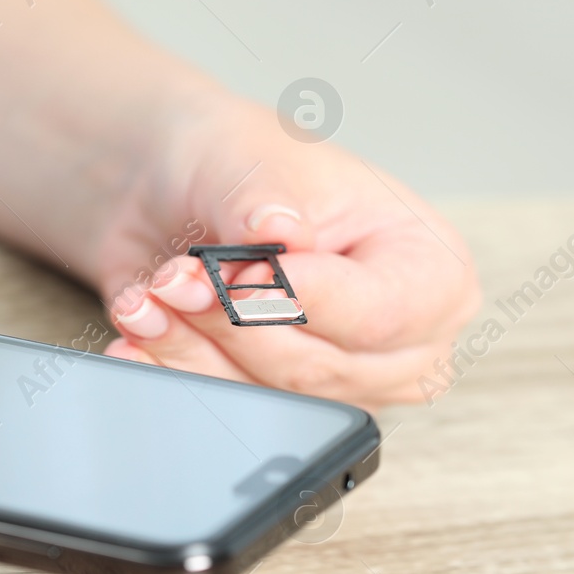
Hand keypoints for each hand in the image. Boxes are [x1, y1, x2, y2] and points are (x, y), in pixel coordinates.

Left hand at [97, 98, 480, 407]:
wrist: (179, 189)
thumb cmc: (244, 166)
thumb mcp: (258, 159)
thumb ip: (266, 200)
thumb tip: (274, 231)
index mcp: (432, 273)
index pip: (377, 316)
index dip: (296, 299)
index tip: (234, 269)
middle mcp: (401, 344)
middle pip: (316, 371)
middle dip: (229, 322)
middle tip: (179, 273)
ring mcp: (343, 384)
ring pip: (263, 398)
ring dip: (189, 345)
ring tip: (156, 288)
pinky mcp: (282, 408)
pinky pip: (224, 414)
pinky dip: (169, 370)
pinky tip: (141, 329)